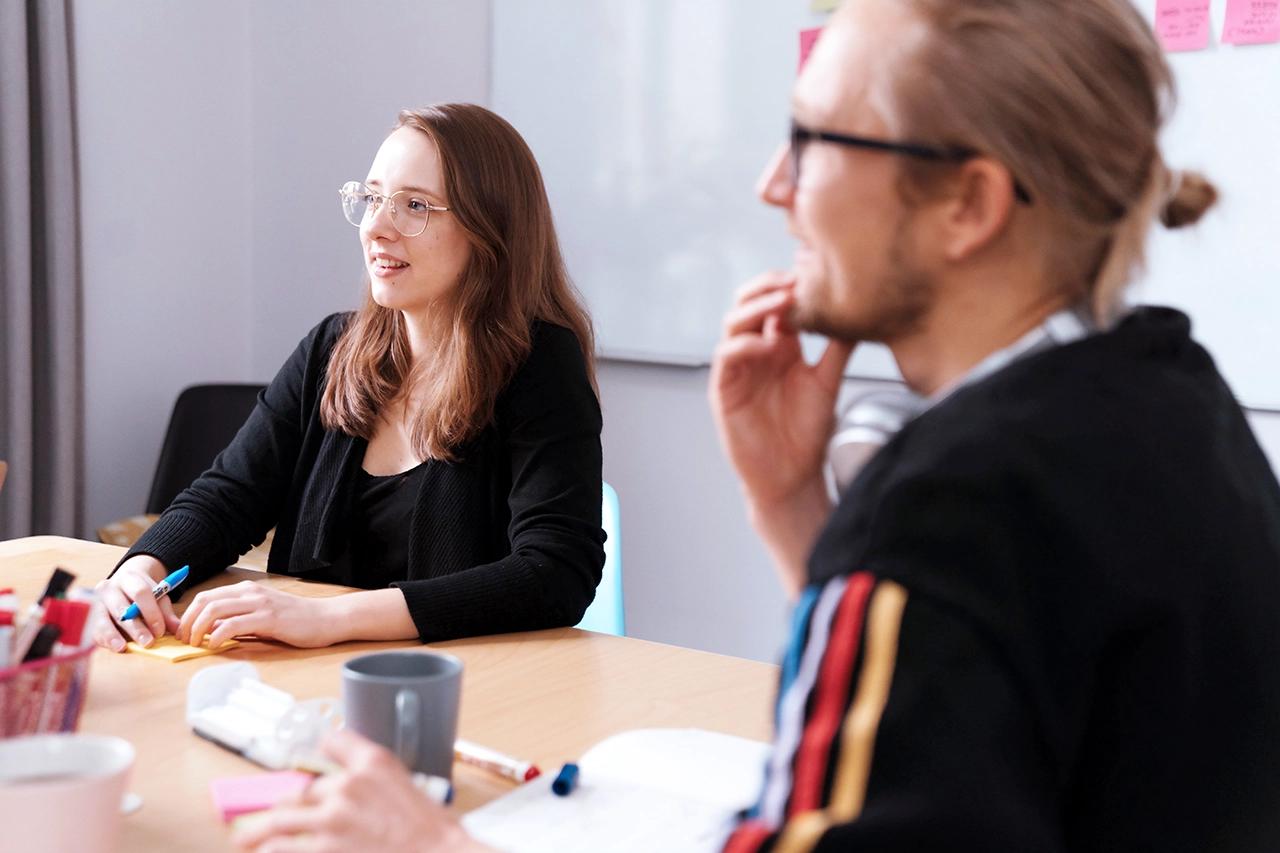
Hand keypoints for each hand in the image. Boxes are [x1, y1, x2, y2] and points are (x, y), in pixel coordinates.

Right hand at [93, 555, 177, 651]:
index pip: (140, 592)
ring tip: (123, 647)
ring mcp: (95, 602)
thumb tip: (176, 627)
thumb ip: (166, 612)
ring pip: (103, 619)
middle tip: (147, 642)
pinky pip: (93, 629)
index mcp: (129, 578)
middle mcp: (109, 588)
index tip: (160, 630)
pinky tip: (113, 646)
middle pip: (121, 608)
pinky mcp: (87, 616)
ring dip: (114, 635)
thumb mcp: (157, 596)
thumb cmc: (143, 594)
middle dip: (135, 627)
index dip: (151, 612)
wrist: (122, 584)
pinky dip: (104, 639)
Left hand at [176, 581, 339, 648]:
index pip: (207, 597)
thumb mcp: (263, 615)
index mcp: (247, 590)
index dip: (189, 615)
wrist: (326, 618)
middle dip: (188, 621)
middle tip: (185, 640)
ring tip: (196, 644)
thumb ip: (240, 619)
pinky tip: (216, 645)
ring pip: (214, 610)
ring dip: (198, 629)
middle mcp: (250, 592)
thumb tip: (213, 631)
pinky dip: (218, 636)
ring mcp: (259, 604)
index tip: (184, 632)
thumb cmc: (296, 620)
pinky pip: (232, 624)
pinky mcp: (268, 618)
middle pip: (205, 601)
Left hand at [233, 729, 492, 852]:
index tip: (310, 754)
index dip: (321, 748)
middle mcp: (347, 787)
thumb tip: (349, 792)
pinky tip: (265, 852)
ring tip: (246, 842)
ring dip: (259, 834)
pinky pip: (282, 850)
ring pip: (279, 823)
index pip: (335, 741)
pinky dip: (272, 852)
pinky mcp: (321, 852)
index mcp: (374, 764)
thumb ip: (379, 784)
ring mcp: (330, 822)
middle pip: (300, 791)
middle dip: (284, 808)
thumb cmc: (435, 834)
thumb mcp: (413, 790)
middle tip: (272, 818)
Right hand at [709, 272, 853, 507]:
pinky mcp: (724, 388)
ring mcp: (738, 367)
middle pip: (750, 303)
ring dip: (757, 307)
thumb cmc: (807, 432)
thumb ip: (838, 350)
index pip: (777, 303)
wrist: (792, 475)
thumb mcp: (828, 383)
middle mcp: (756, 350)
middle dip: (769, 287)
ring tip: (783, 301)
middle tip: (794, 280)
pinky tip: (770, 345)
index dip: (790, 285)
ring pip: (734, 322)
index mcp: (781, 345)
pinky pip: (727, 355)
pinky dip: (745, 344)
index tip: (813, 274)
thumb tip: (862, 315)